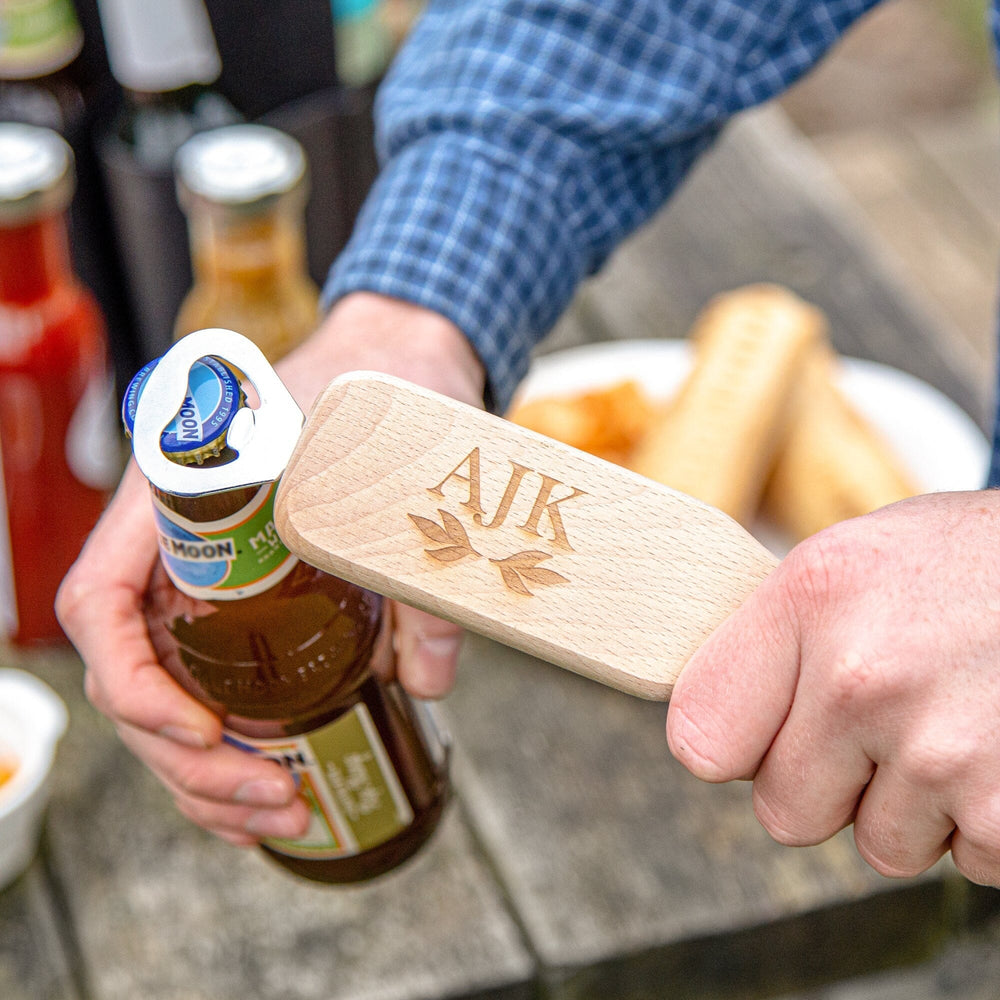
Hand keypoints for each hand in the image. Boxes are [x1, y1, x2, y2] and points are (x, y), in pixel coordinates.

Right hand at [57, 292, 484, 845]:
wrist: (395, 361)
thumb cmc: (375, 390)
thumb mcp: (391, 462)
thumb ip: (415, 566)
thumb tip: (427, 680)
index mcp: (178, 497)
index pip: (102, 600)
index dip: (133, 682)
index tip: (205, 729)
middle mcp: (177, 548)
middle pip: (136, 674)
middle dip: (189, 759)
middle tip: (273, 797)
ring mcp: (208, 581)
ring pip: (171, 697)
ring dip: (210, 774)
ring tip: (284, 815)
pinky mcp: (250, 604)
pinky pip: (215, 686)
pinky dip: (235, 749)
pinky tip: (277, 787)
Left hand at [666, 489, 999, 885]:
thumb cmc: (968, 565)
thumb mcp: (852, 560)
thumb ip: (776, 638)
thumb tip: (707, 720)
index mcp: (812, 598)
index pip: (701, 737)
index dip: (735, 745)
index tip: (760, 735)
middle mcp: (865, 676)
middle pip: (785, 812)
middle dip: (829, 785)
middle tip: (881, 725)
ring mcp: (941, 749)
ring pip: (880, 846)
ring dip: (913, 805)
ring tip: (953, 723)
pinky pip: (966, 861)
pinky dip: (983, 821)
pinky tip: (996, 748)